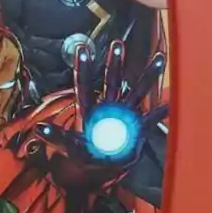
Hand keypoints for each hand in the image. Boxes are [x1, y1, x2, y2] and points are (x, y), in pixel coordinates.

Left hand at [34, 39, 166, 189]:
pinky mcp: (138, 126)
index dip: (83, 68)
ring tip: (160, 57)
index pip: (84, 85)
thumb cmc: (82, 156)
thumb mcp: (69, 147)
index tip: (82, 49)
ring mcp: (124, 114)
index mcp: (89, 110)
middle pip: (112, 80)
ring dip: (148, 75)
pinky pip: (152, 116)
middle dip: (115, 63)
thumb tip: (37, 129)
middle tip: (118, 44)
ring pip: (137, 90)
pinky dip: (162, 110)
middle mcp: (107, 106)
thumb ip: (56, 138)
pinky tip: (174, 101)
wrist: (100, 168)